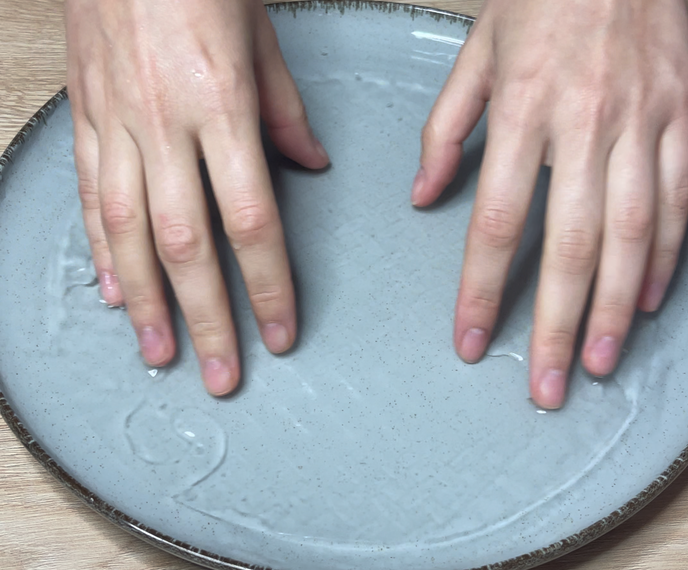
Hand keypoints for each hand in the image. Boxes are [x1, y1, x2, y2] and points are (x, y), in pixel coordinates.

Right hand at [66, 0, 328, 394]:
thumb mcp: (262, 38)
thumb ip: (285, 112)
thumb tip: (309, 166)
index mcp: (220, 107)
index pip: (252, 222)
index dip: (267, 286)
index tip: (279, 333)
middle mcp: (164, 125)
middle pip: (187, 245)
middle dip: (207, 319)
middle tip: (221, 376)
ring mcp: (116, 124)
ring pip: (129, 233)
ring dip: (147, 303)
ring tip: (161, 355)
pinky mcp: (85, 117)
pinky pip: (89, 196)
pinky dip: (102, 250)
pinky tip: (114, 292)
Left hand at [413, 0, 687, 407]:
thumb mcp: (474, 54)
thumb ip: (444, 129)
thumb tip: (423, 195)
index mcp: (522, 111)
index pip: (496, 223)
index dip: (482, 291)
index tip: (471, 341)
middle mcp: (585, 124)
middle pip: (570, 246)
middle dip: (557, 325)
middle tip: (547, 387)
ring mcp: (644, 123)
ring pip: (633, 235)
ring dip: (614, 309)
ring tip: (598, 365)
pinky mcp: (684, 118)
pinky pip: (680, 199)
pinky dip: (666, 257)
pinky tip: (646, 302)